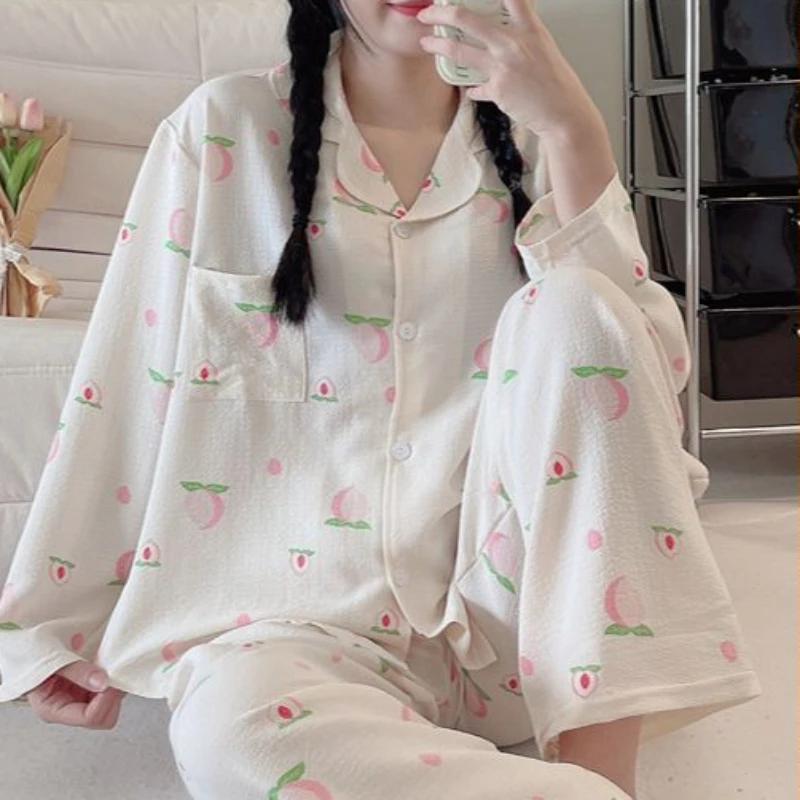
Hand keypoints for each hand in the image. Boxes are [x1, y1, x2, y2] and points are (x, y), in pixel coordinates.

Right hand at [26, 661, 125, 728]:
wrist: (29, 645)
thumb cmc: (33, 652)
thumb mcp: (52, 657)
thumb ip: (76, 671)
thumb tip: (103, 683)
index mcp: (52, 708)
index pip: (88, 717)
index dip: (104, 700)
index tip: (110, 679)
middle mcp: (68, 708)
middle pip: (102, 719)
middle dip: (113, 698)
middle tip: (114, 673)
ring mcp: (79, 699)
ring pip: (110, 707)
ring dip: (115, 688)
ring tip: (108, 666)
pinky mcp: (87, 689)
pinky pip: (109, 693)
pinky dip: (114, 681)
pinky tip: (107, 665)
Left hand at [417, 0, 602, 138]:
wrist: (565, 114)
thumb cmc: (557, 84)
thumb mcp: (543, 50)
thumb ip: (521, 39)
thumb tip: (501, 39)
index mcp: (529, 28)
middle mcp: (513, 43)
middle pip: (467, 19)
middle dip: (442, 14)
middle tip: (429, 13)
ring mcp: (502, 66)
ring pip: (459, 50)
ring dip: (438, 45)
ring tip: (427, 43)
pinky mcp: (497, 89)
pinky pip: (474, 87)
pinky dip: (472, 88)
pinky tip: (471, 89)